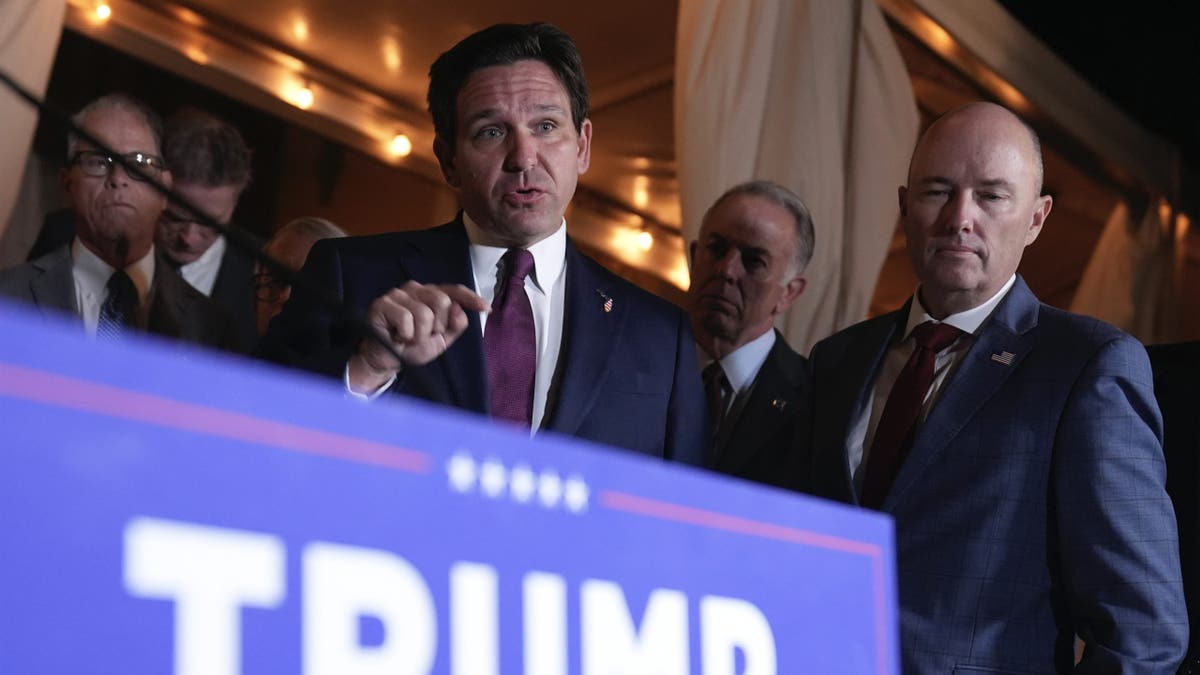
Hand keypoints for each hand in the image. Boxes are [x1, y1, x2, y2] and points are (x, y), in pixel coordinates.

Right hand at [349, 281, 489, 391]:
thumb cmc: (413, 347)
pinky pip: (405, 318)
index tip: (486, 308)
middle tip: (424, 336)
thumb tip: (461, 311)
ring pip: (424, 313)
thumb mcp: (442, 340)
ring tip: (408, 338)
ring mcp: (399, 294)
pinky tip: (397, 336)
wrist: (388, 361)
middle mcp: (417, 289)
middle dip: (438, 326)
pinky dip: (405, 334)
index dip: (471, 298)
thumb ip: (455, 326)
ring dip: (419, 334)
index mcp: (432, 295)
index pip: (455, 291)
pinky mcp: (383, 303)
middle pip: (442, 301)